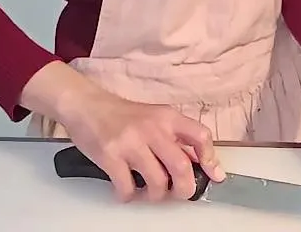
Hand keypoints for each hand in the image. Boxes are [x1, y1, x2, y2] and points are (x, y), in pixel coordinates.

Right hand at [54, 74, 225, 202]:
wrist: (86, 105)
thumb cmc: (121, 115)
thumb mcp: (154, 118)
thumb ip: (175, 138)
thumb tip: (199, 162)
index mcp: (167, 117)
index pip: (200, 136)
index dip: (211, 158)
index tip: (214, 175)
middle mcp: (152, 129)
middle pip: (181, 167)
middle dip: (185, 189)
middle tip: (179, 194)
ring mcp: (130, 143)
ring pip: (157, 182)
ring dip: (156, 196)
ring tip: (150, 193)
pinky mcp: (110, 156)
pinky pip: (127, 187)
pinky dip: (129, 196)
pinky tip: (127, 191)